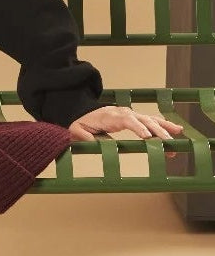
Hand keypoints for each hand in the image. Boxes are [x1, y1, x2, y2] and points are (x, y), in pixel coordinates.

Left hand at [68, 105, 185, 142]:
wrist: (82, 111)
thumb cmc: (81, 122)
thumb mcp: (77, 130)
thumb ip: (83, 137)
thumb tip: (90, 142)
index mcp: (111, 116)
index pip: (127, 120)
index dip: (138, 128)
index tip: (147, 137)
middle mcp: (123, 113)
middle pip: (143, 120)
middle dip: (157, 131)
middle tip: (168, 143)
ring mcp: (130, 114)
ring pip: (150, 119)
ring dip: (165, 127)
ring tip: (178, 134)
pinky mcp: (134, 117)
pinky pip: (150, 120)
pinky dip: (163, 124)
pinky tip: (175, 129)